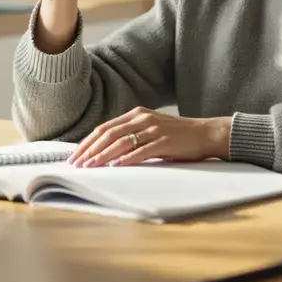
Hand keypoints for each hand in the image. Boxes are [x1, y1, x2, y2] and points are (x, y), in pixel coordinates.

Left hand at [68, 107, 230, 167]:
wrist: (206, 134)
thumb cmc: (177, 136)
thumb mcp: (150, 131)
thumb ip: (131, 136)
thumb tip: (106, 151)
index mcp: (136, 115)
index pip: (104, 128)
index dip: (88, 142)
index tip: (75, 156)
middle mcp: (142, 119)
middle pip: (108, 134)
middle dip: (90, 150)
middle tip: (76, 164)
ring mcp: (153, 129)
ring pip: (121, 142)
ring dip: (103, 155)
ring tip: (90, 166)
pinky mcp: (165, 141)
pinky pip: (142, 150)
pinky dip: (127, 158)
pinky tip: (115, 166)